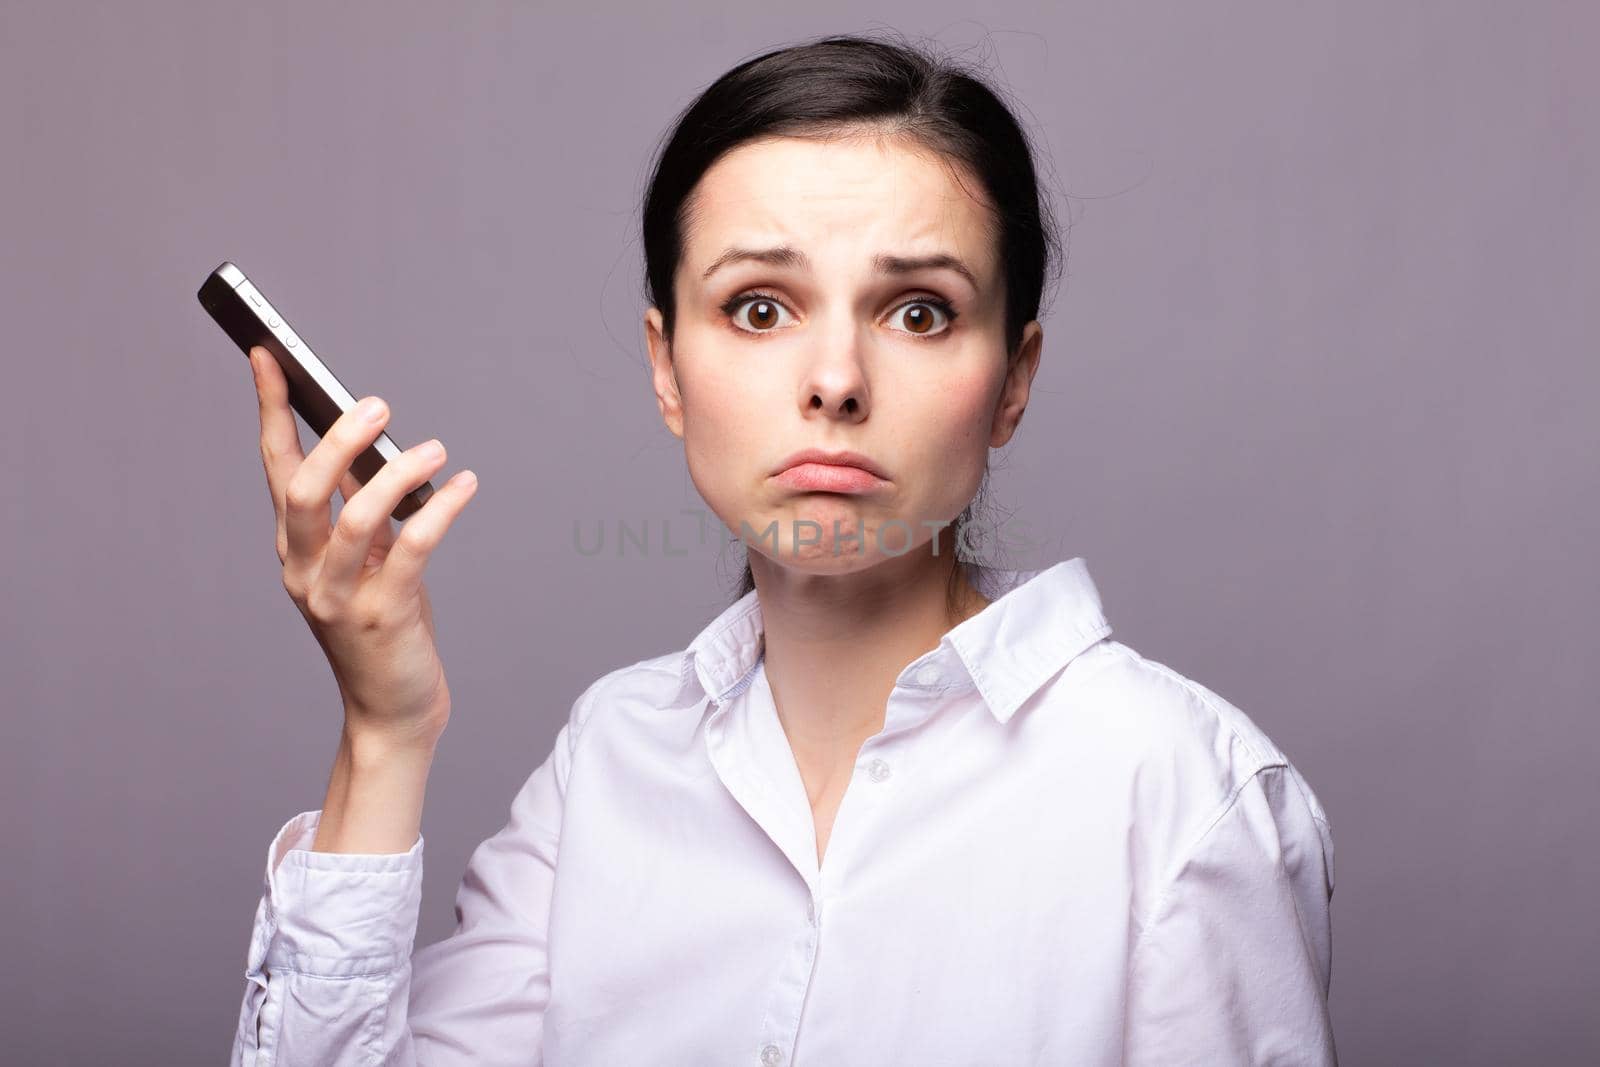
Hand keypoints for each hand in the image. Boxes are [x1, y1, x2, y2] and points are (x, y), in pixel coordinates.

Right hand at [248, 345, 478, 749]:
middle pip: (304, 489)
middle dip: (339, 439)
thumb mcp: (362, 560)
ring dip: (398, 474)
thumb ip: (357, 507)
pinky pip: (411, 548)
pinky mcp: (383, 614)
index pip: (275, 467)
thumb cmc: (381, 625)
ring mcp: (339, 595)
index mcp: (293, 548)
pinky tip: (464, 486)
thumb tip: (371, 442)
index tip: (269, 355)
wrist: (392, 708)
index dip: (271, 409)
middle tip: (377, 405)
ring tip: (435, 449)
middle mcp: (304, 569)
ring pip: (356, 517)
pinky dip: (440, 510)